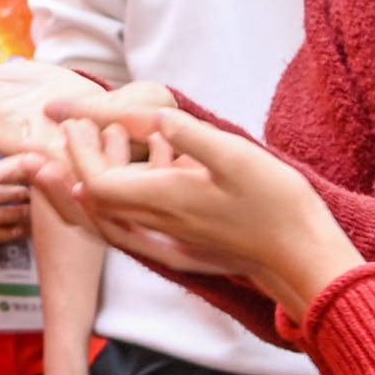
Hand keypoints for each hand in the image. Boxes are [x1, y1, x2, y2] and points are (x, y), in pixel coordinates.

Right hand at [0, 154, 34, 259]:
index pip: (3, 189)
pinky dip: (5, 239)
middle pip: (9, 211)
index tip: (36, 182)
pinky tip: (15, 234)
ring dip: (22, 225)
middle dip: (28, 206)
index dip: (22, 186)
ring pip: (4, 231)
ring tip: (37, 220)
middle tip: (44, 201)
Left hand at [52, 108, 359, 314]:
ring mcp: (171, 240)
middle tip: (78, 130)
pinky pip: (133, 229)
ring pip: (112, 216)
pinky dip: (117, 207)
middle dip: (78, 164)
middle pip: (97, 200)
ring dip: (94, 184)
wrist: (301, 258)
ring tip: (97, 151)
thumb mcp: (237, 157)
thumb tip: (151, 117)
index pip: (98, 182)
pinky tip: (133, 186)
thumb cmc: (277, 205)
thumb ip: (190, 136)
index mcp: (167, 199)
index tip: (74, 124)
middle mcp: (161, 224)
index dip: (79, 154)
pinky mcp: (184, 248)